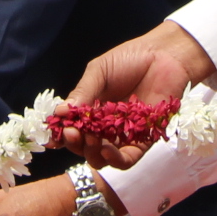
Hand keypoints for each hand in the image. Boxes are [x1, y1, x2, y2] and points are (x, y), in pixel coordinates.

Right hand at [57, 22, 216, 166]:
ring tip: (90, 140)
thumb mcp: (99, 72)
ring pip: (102, 157)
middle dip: (75, 144)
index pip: (72, 129)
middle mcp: (105, 126)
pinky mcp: (144, 140)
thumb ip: (82, 93)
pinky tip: (106, 151)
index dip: (60, 135)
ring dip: (92, 154)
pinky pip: (128, 159)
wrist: (164, 55)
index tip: (52, 136)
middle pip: (84, 146)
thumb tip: (60, 112)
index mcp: (91, 110)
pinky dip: (115, 160)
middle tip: (72, 133)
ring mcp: (124, 134)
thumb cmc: (130, 59)